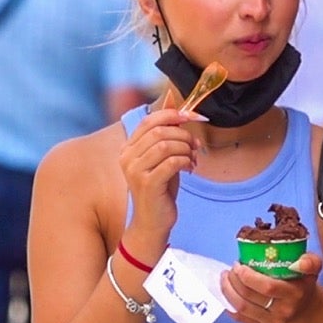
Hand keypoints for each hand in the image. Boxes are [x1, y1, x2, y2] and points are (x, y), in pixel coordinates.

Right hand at [116, 107, 202, 246]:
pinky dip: (185, 161)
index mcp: (128, 148)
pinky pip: (171, 162)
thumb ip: (167, 133)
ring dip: (186, 149)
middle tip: (195, 146)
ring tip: (192, 158)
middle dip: (183, 135)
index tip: (191, 117)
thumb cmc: (160, 188)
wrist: (153, 222)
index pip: (149, 121)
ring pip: (166, 145)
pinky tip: (189, 168)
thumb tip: (173, 100)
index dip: (172, 115)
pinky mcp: (147, 184)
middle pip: (159, 131)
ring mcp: (135, 171)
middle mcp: (127, 157)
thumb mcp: (163, 157)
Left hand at [221, 254, 322, 322]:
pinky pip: (241, 318)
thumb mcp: (313, 268)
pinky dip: (229, 305)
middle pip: (250, 296)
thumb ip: (310, 261)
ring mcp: (272, 321)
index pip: (267, 287)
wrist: (305, 307)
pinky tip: (226, 293)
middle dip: (235, 280)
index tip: (240, 265)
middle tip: (232, 268)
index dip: (249, 277)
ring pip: (242, 307)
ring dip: (228, 291)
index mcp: (294, 294)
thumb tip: (299, 262)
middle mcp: (283, 310)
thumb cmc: (303, 282)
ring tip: (225, 278)